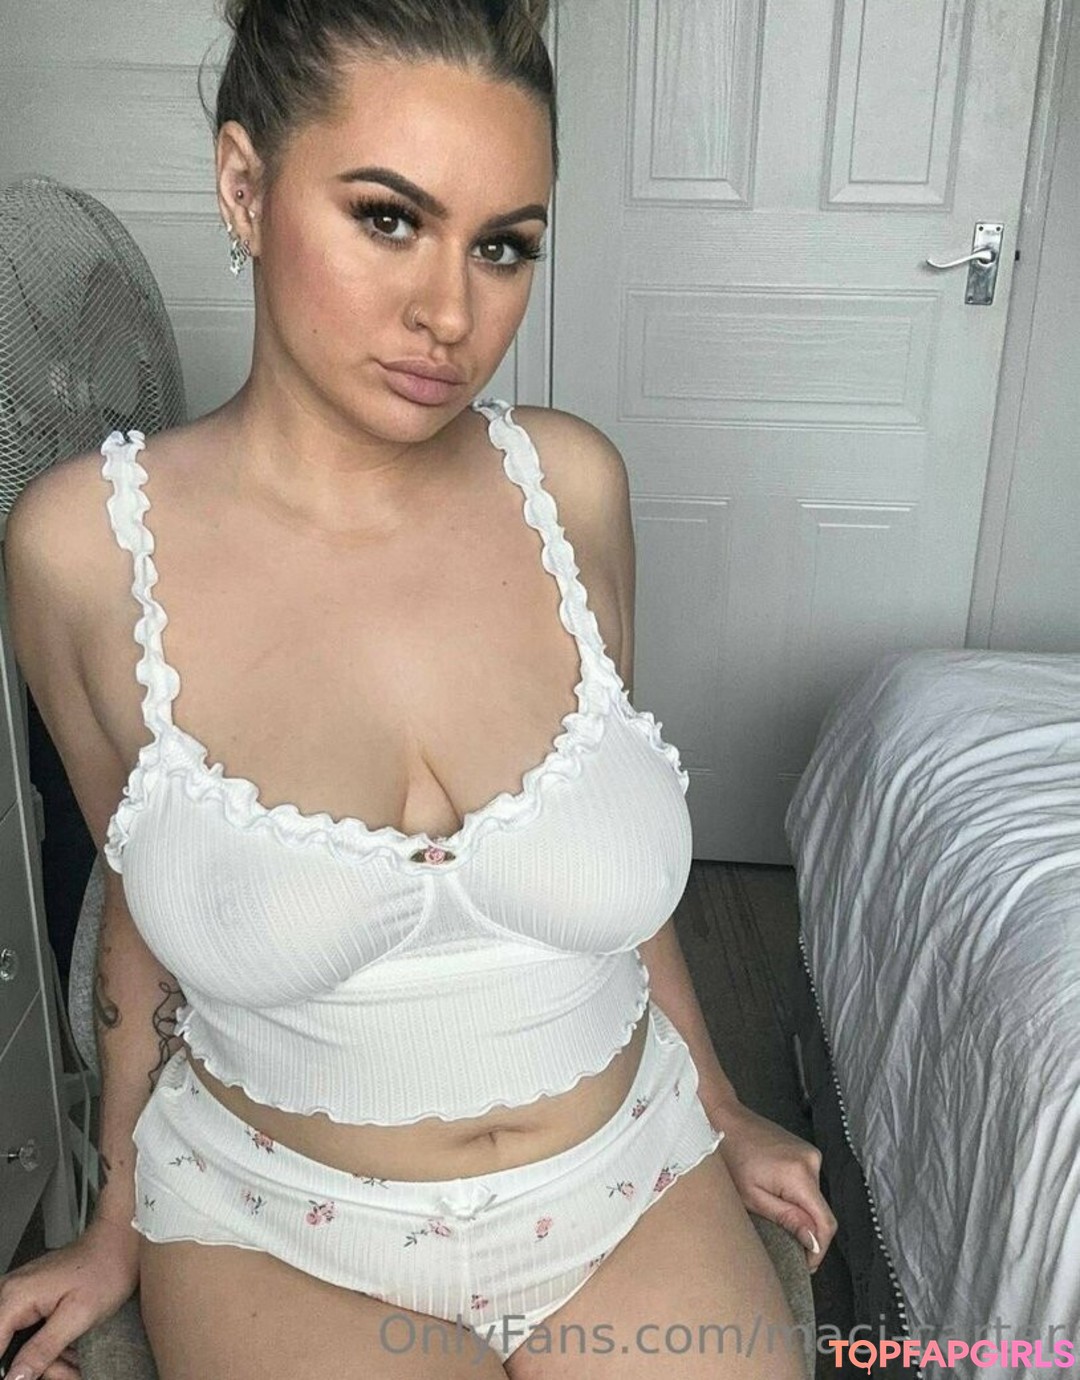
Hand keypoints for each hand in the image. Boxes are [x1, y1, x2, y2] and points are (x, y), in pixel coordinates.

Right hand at [0, 1217, 139, 1379]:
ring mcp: (17, 1295)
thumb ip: (41, 1350)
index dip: (12, 1372)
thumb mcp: (77, 1316)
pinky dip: (49, 1347)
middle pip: (8, 1350)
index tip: (41, 1371)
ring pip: (19, 1346)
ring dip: (48, 1359)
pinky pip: (28, 1334)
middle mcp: (9, 1293)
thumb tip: (13, 1379)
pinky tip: (69, 1346)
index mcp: (15, 1297)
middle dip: (37, 1366)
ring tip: (74, 1356)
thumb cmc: (105, 1270)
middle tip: (68, 1368)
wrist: (118, 1244)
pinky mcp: (28, 1300)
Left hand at [706, 1099, 836, 1275]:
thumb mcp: (752, 1197)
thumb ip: (787, 1219)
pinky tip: (775, 1194)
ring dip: (800, 1212)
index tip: (807, 1264)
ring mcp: (810, 1153)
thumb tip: (814, 1243)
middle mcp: (812, 1161)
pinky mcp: (805, 1151)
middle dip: (806, 1231)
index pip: (826, 1222)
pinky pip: (808, 1184)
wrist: (725, 1120)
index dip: (819, 1249)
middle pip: (821, 1211)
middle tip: (783, 1241)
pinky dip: (796, 1196)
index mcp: (800, 1174)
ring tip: (773, 1211)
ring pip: (815, 1199)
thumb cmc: (730, 1156)